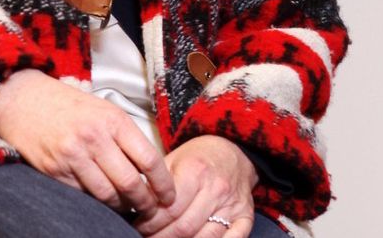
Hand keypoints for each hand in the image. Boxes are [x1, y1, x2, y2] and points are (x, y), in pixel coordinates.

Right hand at [0, 69, 175, 214]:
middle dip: (146, 203)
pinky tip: (99, 198)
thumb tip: (150, 172)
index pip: (149, 159)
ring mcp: (72, 155)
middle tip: (150, 210)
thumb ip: (125, 136)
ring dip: (121, 207)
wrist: (20, 97)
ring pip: (108, 195)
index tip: (169, 196)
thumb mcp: (102, 109)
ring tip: (125, 206)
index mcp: (111, 119)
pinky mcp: (54, 169)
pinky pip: (83, 195)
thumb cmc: (65, 104)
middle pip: (131, 184)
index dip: (164, 184)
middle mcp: (94, 137)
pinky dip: (95, 202)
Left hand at [132, 135, 256, 237]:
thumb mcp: (173, 159)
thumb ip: (156, 181)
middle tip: (146, 237)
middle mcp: (216, 189)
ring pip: (205, 237)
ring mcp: (232, 206)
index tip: (138, 224)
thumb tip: (136, 202)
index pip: (170, 208)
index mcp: (195, 171)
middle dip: (161, 236)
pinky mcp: (245, 217)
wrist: (232, 152)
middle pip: (185, 226)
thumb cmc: (197, 157)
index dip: (151, 221)